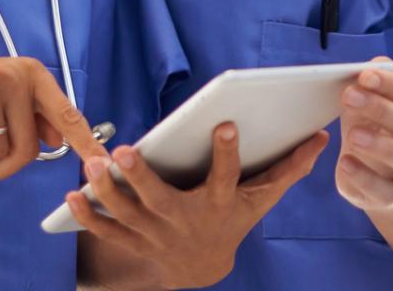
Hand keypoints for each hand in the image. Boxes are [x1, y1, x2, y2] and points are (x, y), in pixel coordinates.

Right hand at [0, 54, 107, 178]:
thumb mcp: (0, 97)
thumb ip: (31, 114)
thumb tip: (59, 137)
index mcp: (32, 72)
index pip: (66, 113)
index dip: (86, 142)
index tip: (104, 163)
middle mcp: (15, 73)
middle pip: (29, 148)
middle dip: (6, 163)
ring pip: (2, 150)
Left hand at [66, 122, 327, 287]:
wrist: (203, 267)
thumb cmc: (234, 219)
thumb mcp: (263, 197)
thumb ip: (289, 167)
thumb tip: (320, 137)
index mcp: (219, 204)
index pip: (226, 178)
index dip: (228, 153)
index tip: (226, 125)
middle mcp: (185, 220)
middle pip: (161, 200)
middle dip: (141, 178)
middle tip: (124, 151)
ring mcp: (156, 234)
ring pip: (127, 214)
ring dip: (107, 192)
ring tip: (91, 165)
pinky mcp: (134, 241)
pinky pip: (107, 231)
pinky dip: (88, 216)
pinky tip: (71, 195)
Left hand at [335, 58, 392, 219]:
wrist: (373, 174)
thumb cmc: (371, 127)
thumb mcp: (370, 101)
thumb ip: (375, 82)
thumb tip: (380, 64)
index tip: (365, 75)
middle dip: (381, 109)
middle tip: (348, 97)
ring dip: (381, 146)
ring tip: (352, 135)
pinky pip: (387, 192)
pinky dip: (365, 178)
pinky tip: (345, 163)